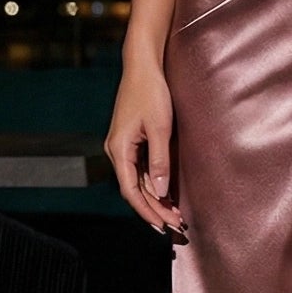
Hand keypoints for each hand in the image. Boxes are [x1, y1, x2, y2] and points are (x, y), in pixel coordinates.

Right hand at [107, 61, 188, 239]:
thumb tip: (159, 192)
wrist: (143, 66)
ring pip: (136, 181)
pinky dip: (151, 184)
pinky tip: (165, 194)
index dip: (147, 211)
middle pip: (133, 189)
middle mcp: (116, 151)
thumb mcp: (159, 128)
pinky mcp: (129, 141)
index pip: (131, 191)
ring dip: (154, 199)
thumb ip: (159, 162)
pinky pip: (138, 170)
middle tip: (175, 226)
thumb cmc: (151, 92)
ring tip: (173, 216)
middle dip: (154, 209)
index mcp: (119, 149)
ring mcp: (121, 146)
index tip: (163, 226)